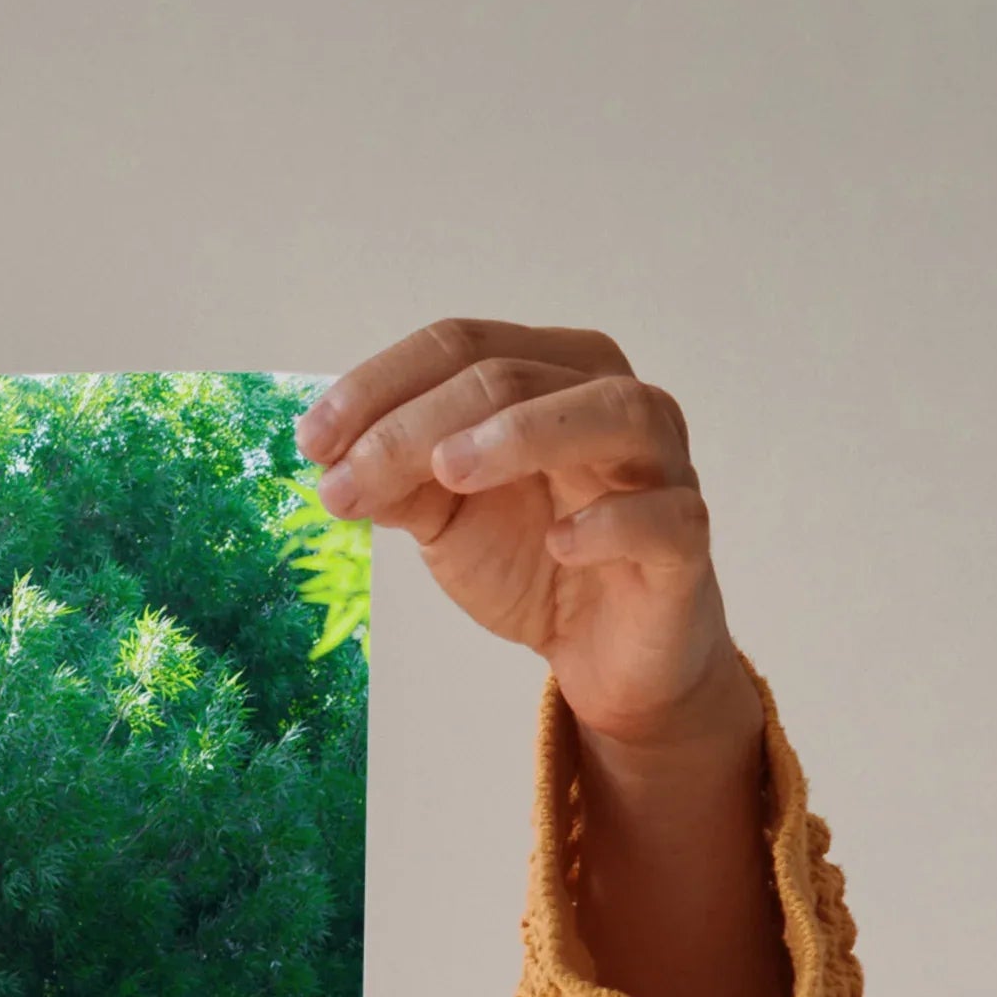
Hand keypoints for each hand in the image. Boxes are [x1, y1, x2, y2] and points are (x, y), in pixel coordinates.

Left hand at [303, 319, 785, 996]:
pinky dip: (611, 522)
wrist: (604, 652)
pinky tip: (559, 543)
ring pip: (610, 413)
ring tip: (448, 471)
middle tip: (346, 481)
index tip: (311, 441)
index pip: (463, 345)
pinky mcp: (684, 540)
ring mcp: (661, 465)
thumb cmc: (532, 558)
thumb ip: (398, 481)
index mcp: (552, 374)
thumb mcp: (446, 517)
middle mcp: (613, 400)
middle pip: (514, 376)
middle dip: (416, 425)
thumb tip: (331, 459)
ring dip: (523, 434)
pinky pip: (663, 516)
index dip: (380, 385)